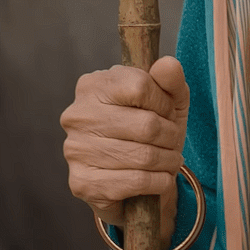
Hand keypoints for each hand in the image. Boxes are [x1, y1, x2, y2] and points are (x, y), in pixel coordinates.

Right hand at [61, 56, 189, 242]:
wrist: (131, 184)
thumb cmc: (149, 132)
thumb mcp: (167, 101)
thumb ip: (170, 79)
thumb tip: (168, 64)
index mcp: (93, 85)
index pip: (140, 86)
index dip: (164, 103)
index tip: (169, 114)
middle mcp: (77, 115)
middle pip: (146, 125)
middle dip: (170, 136)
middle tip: (173, 142)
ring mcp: (76, 150)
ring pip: (143, 155)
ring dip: (168, 161)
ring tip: (171, 160)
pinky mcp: (82, 183)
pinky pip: (135, 181)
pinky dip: (159, 182)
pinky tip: (162, 178)